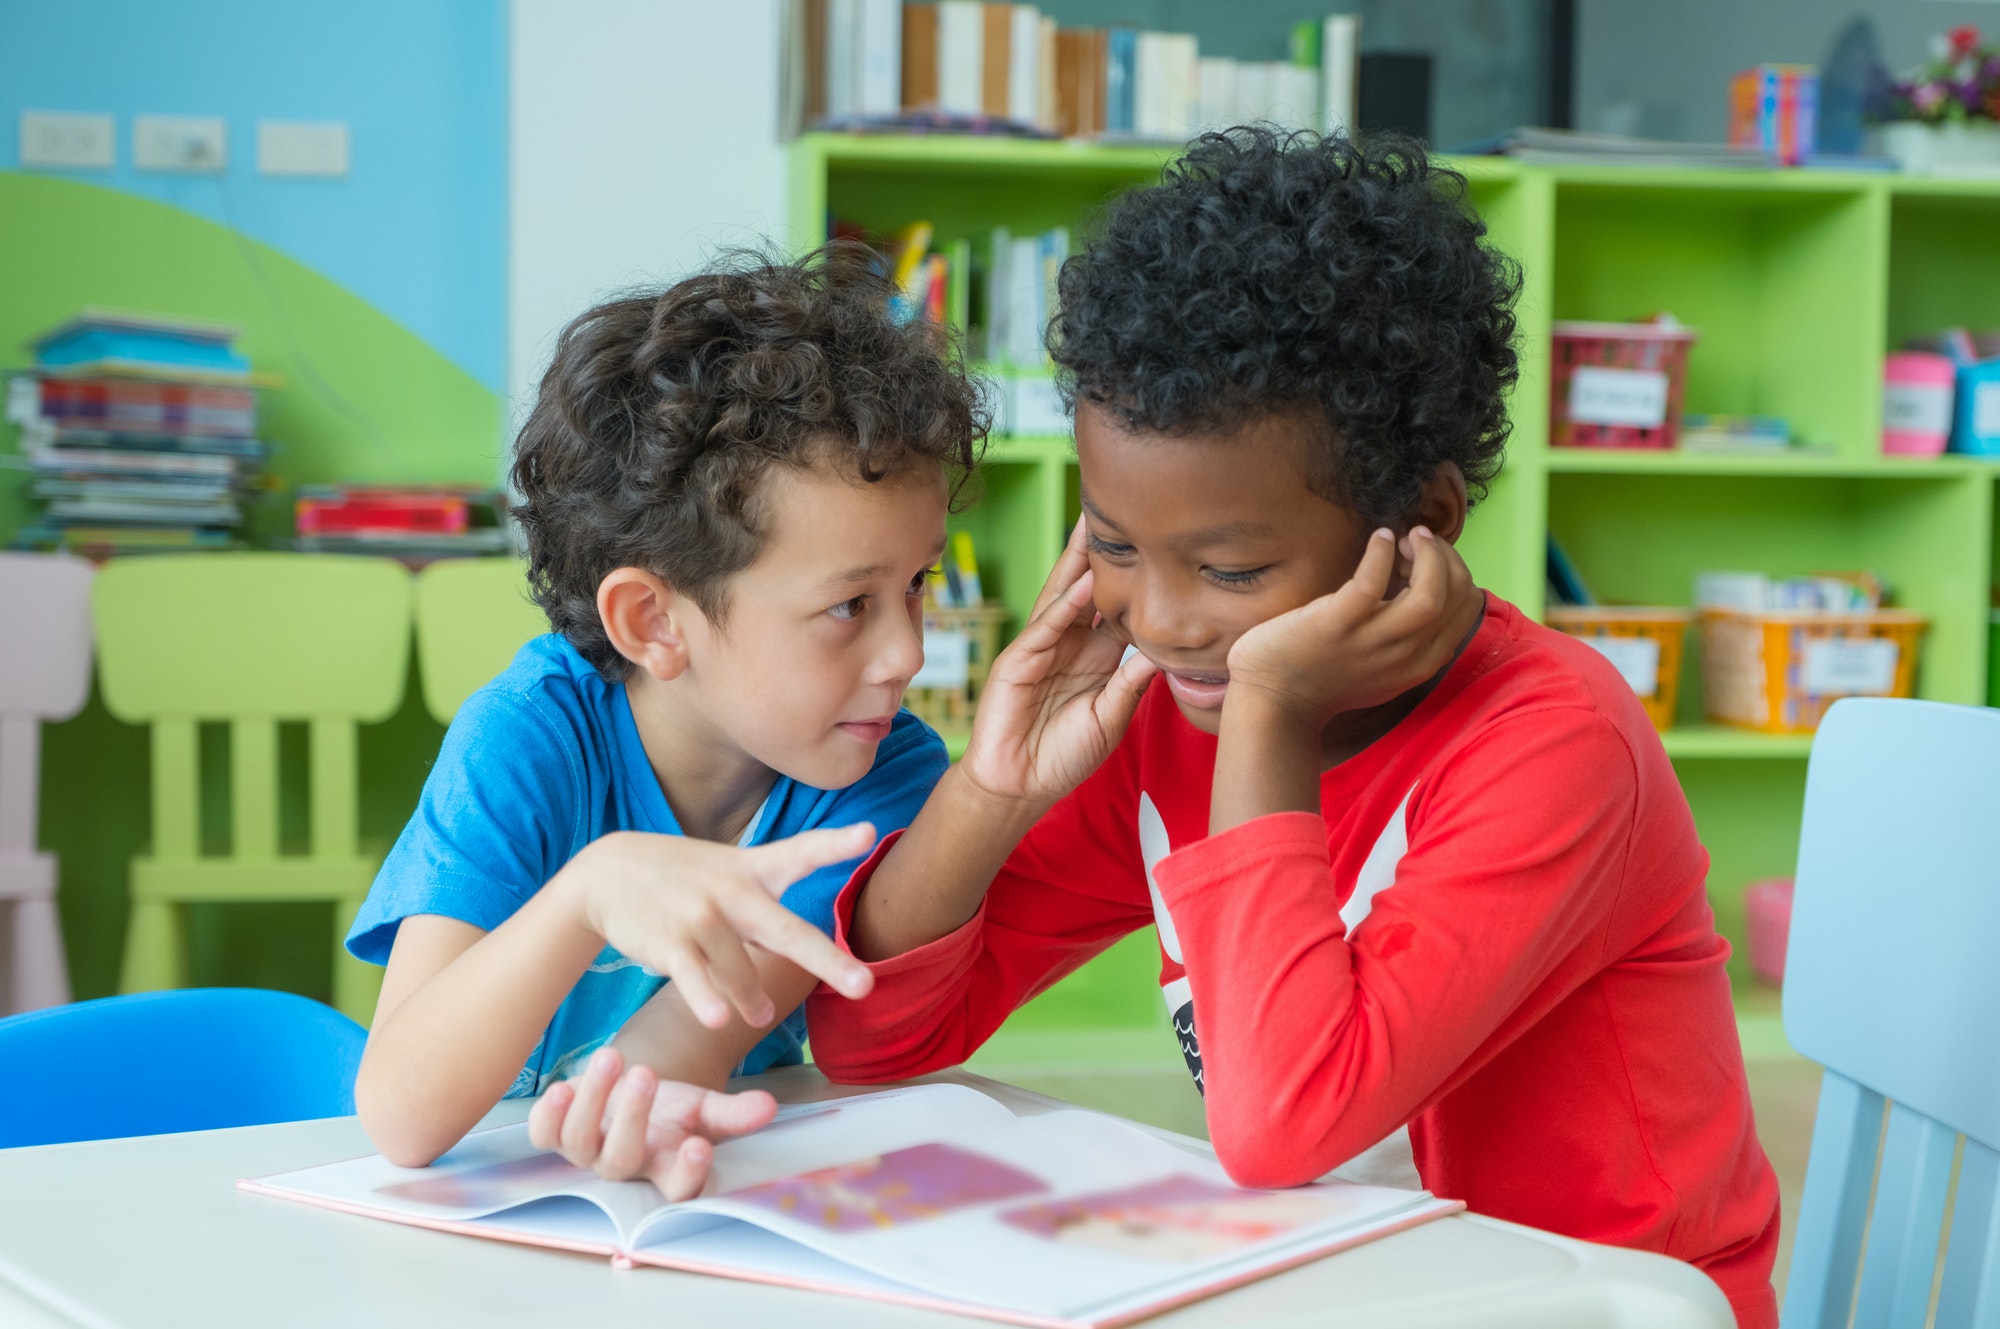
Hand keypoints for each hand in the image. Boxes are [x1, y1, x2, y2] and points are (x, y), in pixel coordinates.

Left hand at [526, 1046, 777, 1199]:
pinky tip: (563, 1086)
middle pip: (622, 1161)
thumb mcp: (703, 1106)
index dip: (686, 1174)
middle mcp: (623, 1166)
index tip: (699, 1146)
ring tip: (613, 1057)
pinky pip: (544, 1134)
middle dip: (632, 1118)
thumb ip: (734, 1112)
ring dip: (594, 1099)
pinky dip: (550, 1113)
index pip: (678, 1188)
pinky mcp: (556, 1134)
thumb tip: (768, 1107)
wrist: (628, 1092)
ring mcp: (586, 1152)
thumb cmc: (669, 1107)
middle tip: (647, 1074)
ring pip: (581, 1141)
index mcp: (665, 1167)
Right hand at [561, 824, 878, 1030]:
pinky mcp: (668, 941)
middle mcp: (732, 892)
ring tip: (759, 1016)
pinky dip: (706, 999)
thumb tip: (815, 942)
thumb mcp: (731, 871)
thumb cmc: (686, 879)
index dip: (835, 844)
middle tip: (864, 985)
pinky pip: (694, 977)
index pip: (801, 852)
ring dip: (753, 1000)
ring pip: (740, 970)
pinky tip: (717, 1019)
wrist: (608, 872)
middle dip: (828, 960)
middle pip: (787, 931)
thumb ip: (773, 898)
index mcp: (753, 870)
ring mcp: (699, 916)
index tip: (869, 833)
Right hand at [959, 518, 1158, 810]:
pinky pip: (1046, 627)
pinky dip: (1065, 604)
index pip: (1118, 607)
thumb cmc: (1063, 756)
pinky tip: (1084, 582)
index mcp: (1095, 656)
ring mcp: (1041, 648)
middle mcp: (1069, 643)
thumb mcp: (1111, 719)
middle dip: (1102, 550)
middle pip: (1088, 587)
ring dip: (1080, 561)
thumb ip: (1132, 686)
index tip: (1160, 544)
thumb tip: (1162, 652)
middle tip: (1125, 509)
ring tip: (1098, 524)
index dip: (1134, 577)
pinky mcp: (1018, 662)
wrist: (1019, 787)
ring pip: (1064, 596)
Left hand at [1224, 526, 1479, 731]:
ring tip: (1407, 536)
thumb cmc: (1323, 675)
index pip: (1467, 606)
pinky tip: (1379, 538)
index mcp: (1422, 663)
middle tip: (1418, 539)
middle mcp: (1407, 656)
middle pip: (1458, 596)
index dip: (1455, 571)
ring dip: (1428, 556)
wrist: (1273, 702)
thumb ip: (1409, 638)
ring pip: (1430, 595)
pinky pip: (1371, 582)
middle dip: (1446, 557)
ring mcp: (1372, 642)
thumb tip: (1423, 585)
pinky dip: (1380, 552)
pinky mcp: (1336, 626)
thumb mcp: (1383, 665)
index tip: (1426, 557)